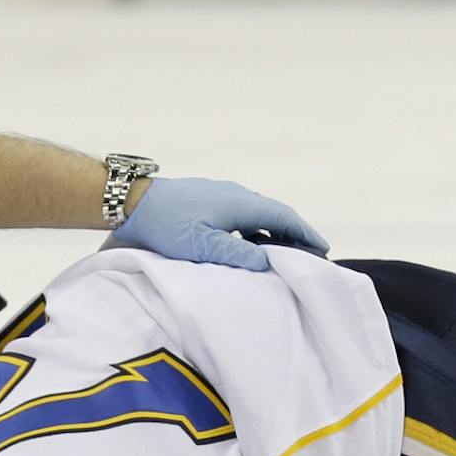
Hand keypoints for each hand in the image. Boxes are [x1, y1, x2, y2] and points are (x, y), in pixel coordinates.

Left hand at [109, 177, 328, 271]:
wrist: (132, 201)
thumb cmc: (167, 225)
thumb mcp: (204, 247)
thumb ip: (238, 255)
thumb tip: (268, 261)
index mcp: (241, 204)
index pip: (285, 218)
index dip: (306, 234)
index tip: (323, 250)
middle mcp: (236, 195)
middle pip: (274, 215)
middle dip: (294, 234)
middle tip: (308, 255)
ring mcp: (221, 195)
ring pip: (257, 215)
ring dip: (273, 234)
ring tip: (282, 255)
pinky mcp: (207, 200)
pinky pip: (241, 216)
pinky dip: (254, 231)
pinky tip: (248, 246)